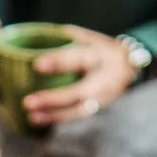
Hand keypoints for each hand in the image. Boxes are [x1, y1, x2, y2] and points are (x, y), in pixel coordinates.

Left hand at [21, 26, 138, 125]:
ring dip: (53, 115)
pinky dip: (57, 119)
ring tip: (30, 115)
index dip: (59, 61)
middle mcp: (103, 78)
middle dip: (53, 98)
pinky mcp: (98, 107)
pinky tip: (38, 119)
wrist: (128, 66)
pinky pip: (77, 116)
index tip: (36, 65)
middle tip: (27, 101)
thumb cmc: (99, 48)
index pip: (79, 57)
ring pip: (78, 110)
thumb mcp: (87, 37)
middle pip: (79, 91)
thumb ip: (64, 38)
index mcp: (100, 54)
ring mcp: (102, 96)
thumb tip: (32, 37)